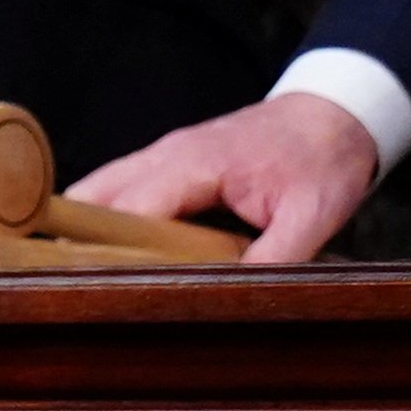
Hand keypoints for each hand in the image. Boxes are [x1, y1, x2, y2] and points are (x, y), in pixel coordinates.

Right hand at [74, 90, 381, 267]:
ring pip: (100, 190)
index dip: (108, 250)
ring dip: (89, 228)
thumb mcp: (312, 215)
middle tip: (77, 289)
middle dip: (80, 238)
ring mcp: (164, 154)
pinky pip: (121, 188)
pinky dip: (109, 218)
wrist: (333, 112)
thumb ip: (276, 258)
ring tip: (87, 277)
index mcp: (196, 163)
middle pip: (95, 196)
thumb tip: (236, 298)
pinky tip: (115, 254)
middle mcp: (167, 154)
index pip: (132, 209)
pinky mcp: (170, 162)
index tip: (94, 288)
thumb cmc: (322, 158)